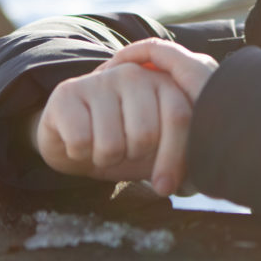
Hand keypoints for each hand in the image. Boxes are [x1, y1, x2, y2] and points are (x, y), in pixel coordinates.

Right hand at [32, 39, 216, 195]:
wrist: (74, 140)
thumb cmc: (125, 143)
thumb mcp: (159, 148)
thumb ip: (183, 154)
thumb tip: (193, 185)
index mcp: (164, 83)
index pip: (179, 117)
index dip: (174, 158)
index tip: (165, 186)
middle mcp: (134, 74)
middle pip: (145, 134)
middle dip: (133, 156)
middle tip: (123, 150)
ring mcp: (100, 79)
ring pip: (112, 143)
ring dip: (106, 158)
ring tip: (102, 146)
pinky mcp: (67, 91)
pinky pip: (80, 141)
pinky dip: (79, 153)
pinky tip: (78, 141)